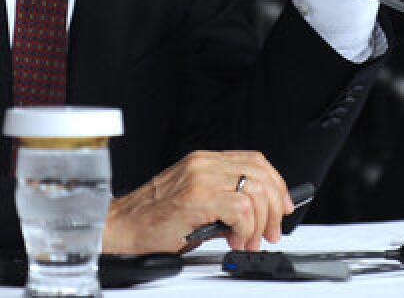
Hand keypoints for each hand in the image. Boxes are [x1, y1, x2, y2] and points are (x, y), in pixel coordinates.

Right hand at [102, 150, 291, 253]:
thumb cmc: (153, 219)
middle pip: (261, 175)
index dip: (276, 184)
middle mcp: (204, 164)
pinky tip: (237, 239)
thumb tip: (257, 215)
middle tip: (270, 232)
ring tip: (249, 241)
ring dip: (260, 223)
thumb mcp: (194, 200)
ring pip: (254, 192)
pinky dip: (246, 228)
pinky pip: (240, 209)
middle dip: (275, 208)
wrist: (120, 227)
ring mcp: (200, 178)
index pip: (255, 161)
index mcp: (204, 161)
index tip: (283, 206)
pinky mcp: (196, 198)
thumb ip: (223, 199)